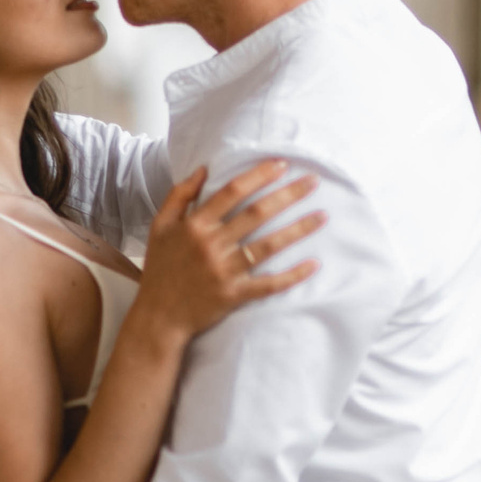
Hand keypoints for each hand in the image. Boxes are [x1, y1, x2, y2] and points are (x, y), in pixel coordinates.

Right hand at [130, 159, 323, 342]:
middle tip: (313, 182)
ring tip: (322, 216)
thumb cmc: (161, 268)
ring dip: (298, 229)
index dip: (259, 176)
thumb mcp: (160, 226)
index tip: (281, 165)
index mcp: (195, 225)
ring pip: (268, 246)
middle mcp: (211, 245)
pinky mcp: (234, 295)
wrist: (158, 316)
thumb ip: (180, 195)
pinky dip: (292, 276)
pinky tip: (314, 264)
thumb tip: (204, 169)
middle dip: (288, 195)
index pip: (232, 192)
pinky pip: (268, 285)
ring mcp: (224, 271)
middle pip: (257, 214)